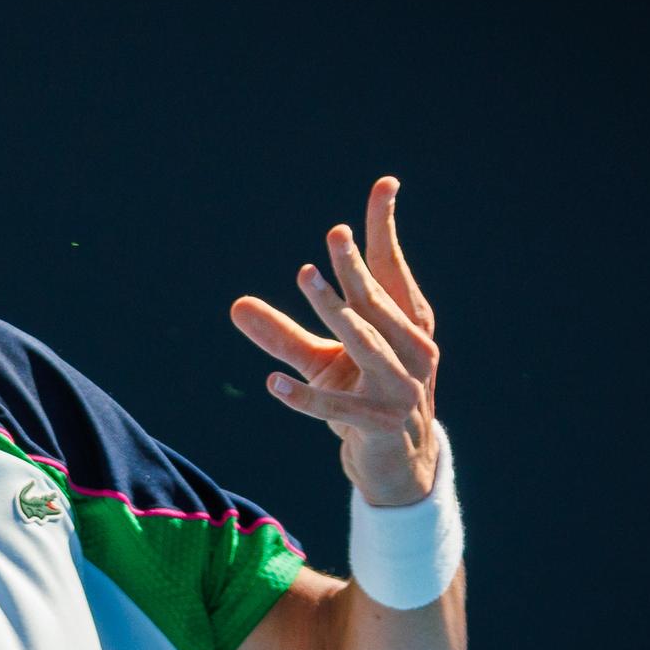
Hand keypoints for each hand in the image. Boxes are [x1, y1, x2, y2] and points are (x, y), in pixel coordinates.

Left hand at [230, 176, 442, 505]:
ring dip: (334, 309)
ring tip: (305, 275)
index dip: (387, 229)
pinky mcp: (381, 425)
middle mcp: (413, 351)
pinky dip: (303, 396)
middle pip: (378, 301)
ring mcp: (403, 389)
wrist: (395, 465)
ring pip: (365, 343)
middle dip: (354, 266)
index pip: (393, 270)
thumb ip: (282, 334)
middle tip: (333, 233)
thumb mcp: (321, 363)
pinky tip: (271, 382)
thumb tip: (236, 305)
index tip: (385, 184)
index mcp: (405, 326)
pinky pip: (337, 408)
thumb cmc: (362, 399)